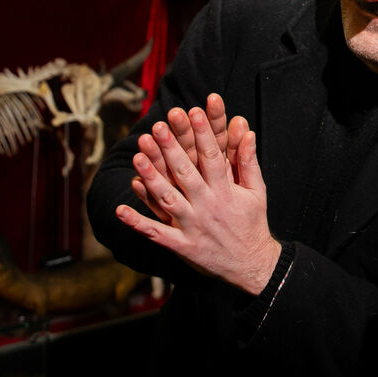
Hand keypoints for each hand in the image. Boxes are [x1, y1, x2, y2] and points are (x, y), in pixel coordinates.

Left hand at [116, 103, 278, 294]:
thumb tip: (248, 133)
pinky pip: (156, 233)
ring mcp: (192, 226)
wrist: (252, 265)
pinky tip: (120, 210)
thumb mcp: (257, 192)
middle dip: (170, 149)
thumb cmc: (253, 224)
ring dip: (151, 178)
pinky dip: (137, 222)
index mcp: (225, 191)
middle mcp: (207, 206)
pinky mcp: (182, 246)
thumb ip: (249, 162)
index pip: (212, 157)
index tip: (194, 111)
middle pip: (185, 173)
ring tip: (136, 157)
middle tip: (157, 127)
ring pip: (167, 199)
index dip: (203, 134)